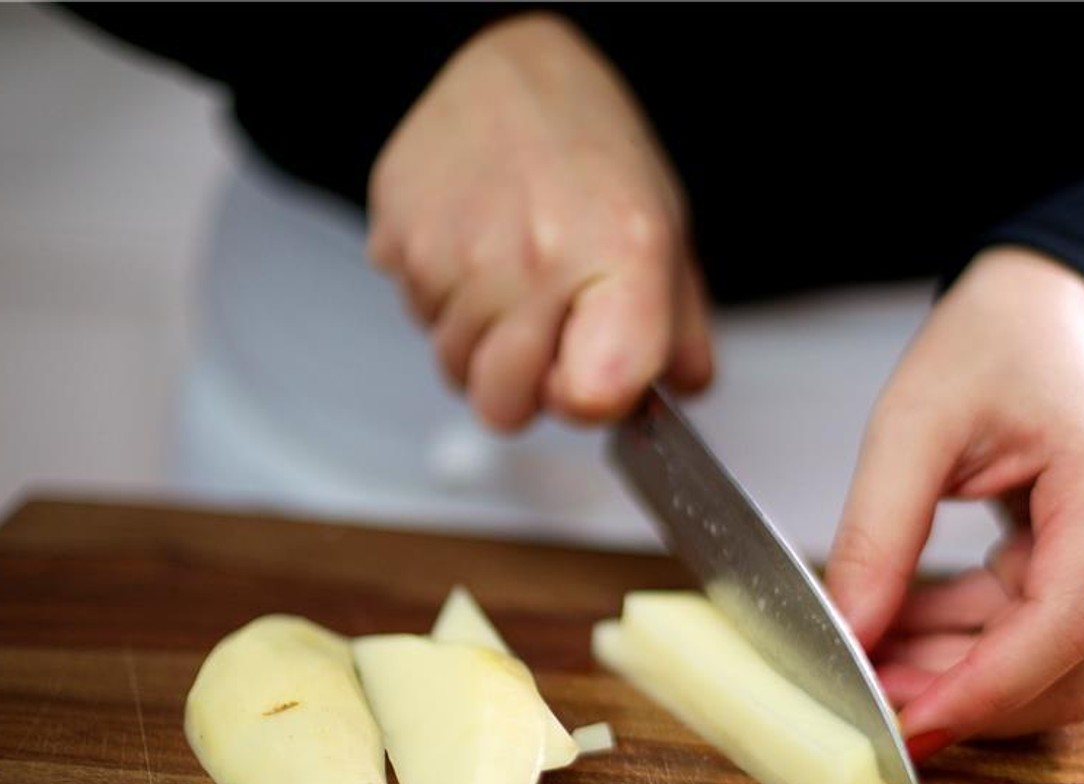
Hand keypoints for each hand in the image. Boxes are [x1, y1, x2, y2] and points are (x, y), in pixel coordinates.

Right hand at [366, 13, 711, 431]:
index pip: (589, 400)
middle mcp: (531, 259)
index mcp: (619, 257)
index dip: (589, 403)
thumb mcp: (666, 236)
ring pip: (454, 368)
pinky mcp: (396, 238)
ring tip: (510, 276)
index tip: (591, 373)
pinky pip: (416, 317)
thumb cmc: (593, 154)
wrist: (509, 66)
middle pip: (502, 407)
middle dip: (525, 387)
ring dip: (482, 344)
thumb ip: (678, 336)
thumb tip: (676, 397)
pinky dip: (442, 301)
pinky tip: (474, 249)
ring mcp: (453, 253)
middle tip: (547, 328)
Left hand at [825, 248, 1083, 758]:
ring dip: (962, 679)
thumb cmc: (998, 337)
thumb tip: (847, 637)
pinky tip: (903, 635)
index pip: (1059, 630)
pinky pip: (1040, 631)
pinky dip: (971, 644)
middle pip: (1067, 670)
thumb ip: (877, 537)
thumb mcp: (914, 425)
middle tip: (870, 703)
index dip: (980, 695)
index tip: (903, 730)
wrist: (1060, 299)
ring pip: (1054, 665)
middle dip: (966, 699)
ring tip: (873, 669)